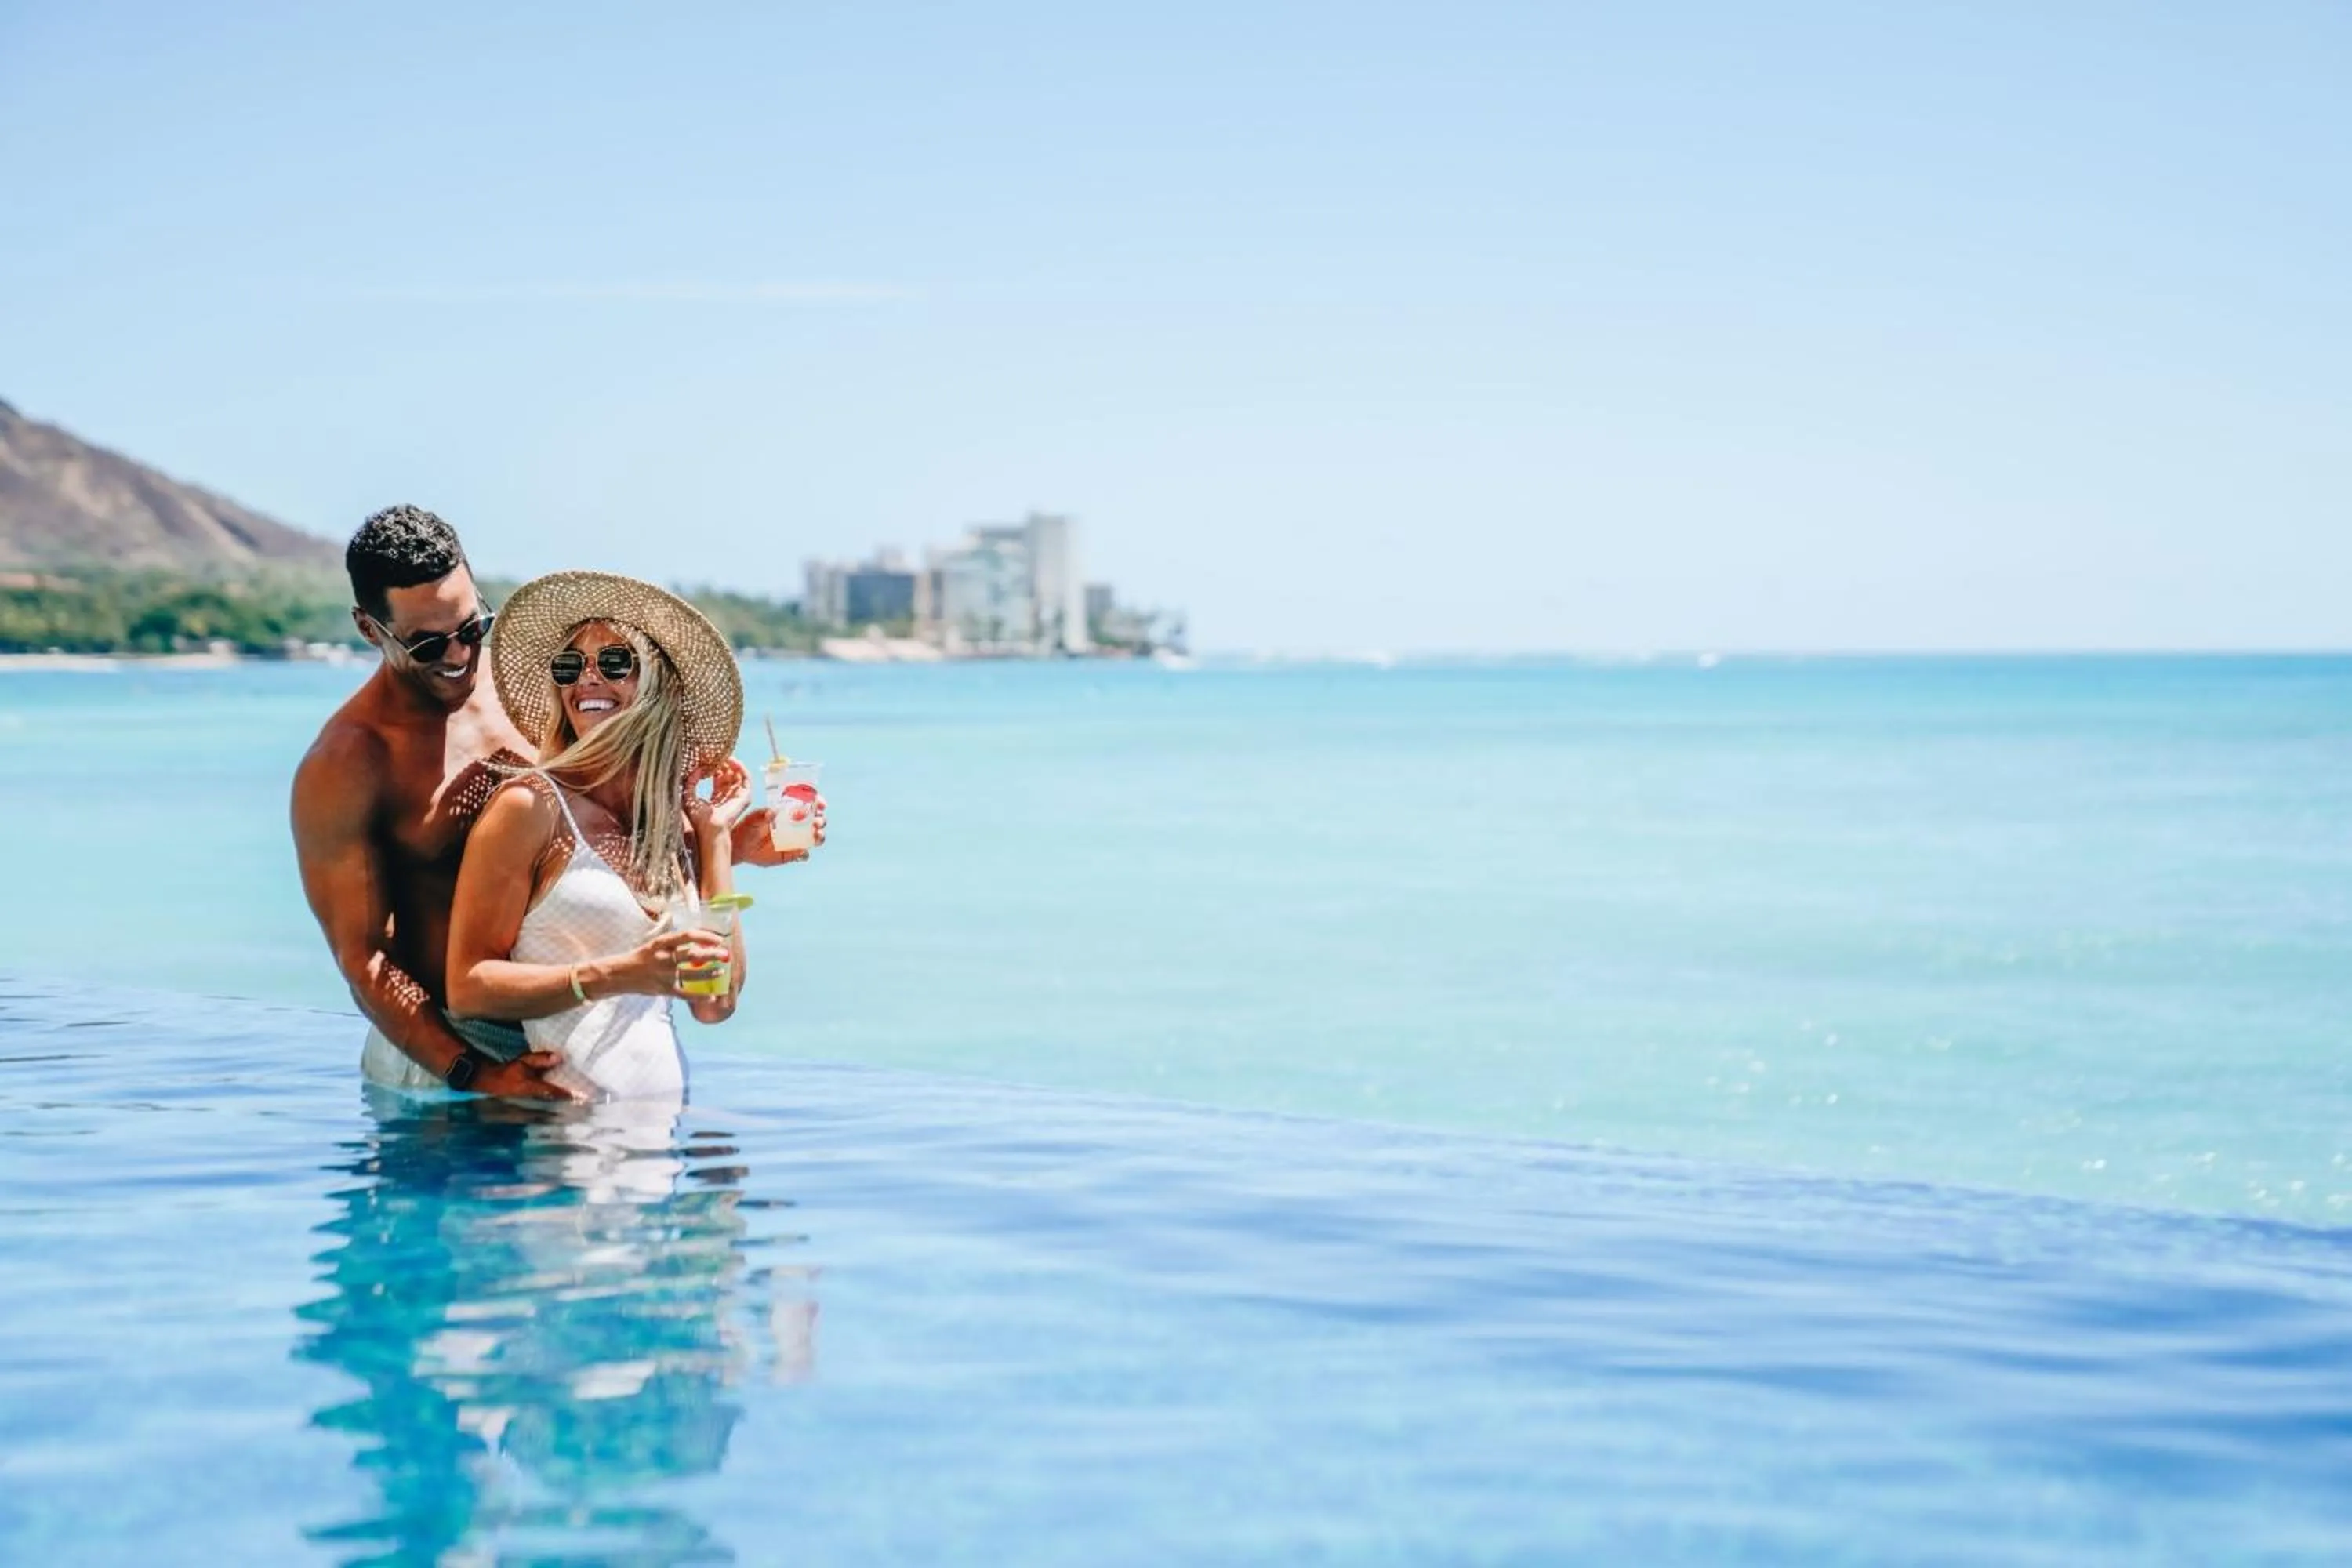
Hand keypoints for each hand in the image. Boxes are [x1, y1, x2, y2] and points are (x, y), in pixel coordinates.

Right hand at [473, 1049, 586, 1101]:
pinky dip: (556, 1093)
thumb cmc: (506, 1072)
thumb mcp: (523, 1063)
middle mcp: (537, 1096)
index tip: (586, 1097)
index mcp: (536, 1089)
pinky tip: (563, 1089)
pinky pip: (547, 1095)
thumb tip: (559, 1057)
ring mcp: (533, 1097)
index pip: (557, 1093)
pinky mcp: (531, 1094)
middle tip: (588, 1098)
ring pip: (553, 1098)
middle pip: (558, 1099)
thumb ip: (540, 1060)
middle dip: (571, 1099)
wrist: (489, 1081)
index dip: (571, 1095)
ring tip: (580, 1097)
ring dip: (564, 1097)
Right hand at [604, 925, 732, 995]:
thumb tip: (699, 943)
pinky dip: (700, 996)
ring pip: (693, 973)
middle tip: (725, 954)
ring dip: (710, 973)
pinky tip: (712, 996)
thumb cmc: (641, 957)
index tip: (718, 939)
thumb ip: (674, 944)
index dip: (705, 936)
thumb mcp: (655, 944)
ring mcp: (664, 974)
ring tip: (721, 972)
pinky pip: (686, 993)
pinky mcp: (664, 989)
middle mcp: (664, 957)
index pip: (687, 935)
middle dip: (712, 954)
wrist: (619, 974)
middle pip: (693, 954)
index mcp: (661, 942)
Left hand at [684, 758, 754, 841]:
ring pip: (738, 776)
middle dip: (723, 764)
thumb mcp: (689, 797)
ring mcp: (737, 797)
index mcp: (715, 799)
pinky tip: (732, 760)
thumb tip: (696, 769)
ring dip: (732, 764)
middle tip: (716, 755)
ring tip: (724, 755)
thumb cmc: (699, 820)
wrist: (710, 829)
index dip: (714, 768)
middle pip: (728, 776)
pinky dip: (741, 768)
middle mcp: (727, 797)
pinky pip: (745, 779)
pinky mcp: (744, 797)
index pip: (718, 779)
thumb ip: (691, 782)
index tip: (708, 759)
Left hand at [731, 794, 826, 866]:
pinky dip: (805, 855)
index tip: (821, 804)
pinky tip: (801, 853)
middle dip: (821, 821)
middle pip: (817, 821)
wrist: (740, 847)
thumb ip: (764, 814)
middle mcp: (796, 825)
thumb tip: (773, 812)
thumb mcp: (754, 817)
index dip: (819, 803)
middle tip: (816, 823)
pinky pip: (804, 855)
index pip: (809, 805)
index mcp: (790, 811)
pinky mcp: (791, 854)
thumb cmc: (747, 827)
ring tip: (815, 836)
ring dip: (819, 837)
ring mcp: (795, 840)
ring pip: (815, 838)